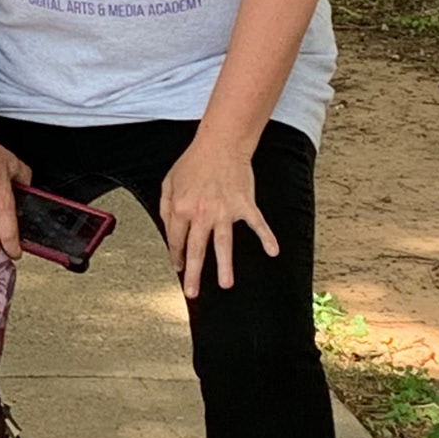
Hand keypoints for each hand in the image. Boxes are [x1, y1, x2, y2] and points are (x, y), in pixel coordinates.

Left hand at [157, 134, 276, 294]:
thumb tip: (167, 230)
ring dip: (225, 265)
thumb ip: (165, 208)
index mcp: (181, 208)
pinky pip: (257, 224)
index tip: (179, 267)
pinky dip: (266, 237)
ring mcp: (224, 211)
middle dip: (193, 274)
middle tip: (192, 292)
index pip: (176, 240)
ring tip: (226, 284)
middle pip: (196, 249)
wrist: (220, 144)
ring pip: (223, 244)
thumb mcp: (168, 183)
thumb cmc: (194, 162)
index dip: (176, 256)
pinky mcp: (244, 205)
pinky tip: (273, 251)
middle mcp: (202, 213)